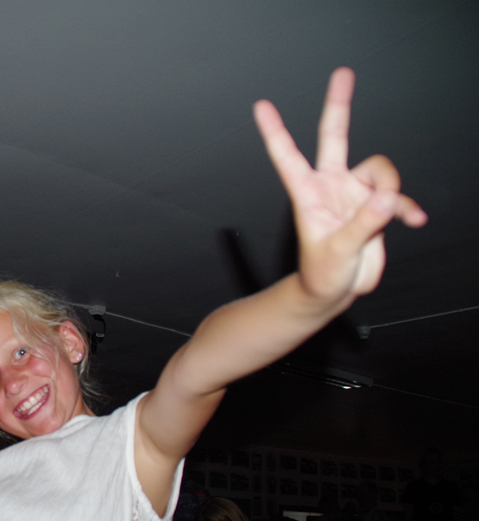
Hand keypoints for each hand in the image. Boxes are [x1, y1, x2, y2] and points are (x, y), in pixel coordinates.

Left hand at [254, 67, 426, 304]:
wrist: (336, 291)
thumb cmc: (323, 274)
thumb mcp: (339, 252)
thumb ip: (363, 225)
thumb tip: (386, 198)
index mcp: (307, 193)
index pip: (287, 155)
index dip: (275, 130)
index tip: (261, 106)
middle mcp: (330, 186)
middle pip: (335, 136)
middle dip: (339, 105)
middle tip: (342, 72)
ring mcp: (354, 193)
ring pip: (380, 170)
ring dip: (391, 190)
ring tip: (390, 219)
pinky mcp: (375, 207)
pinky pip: (397, 196)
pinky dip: (406, 207)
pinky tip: (415, 221)